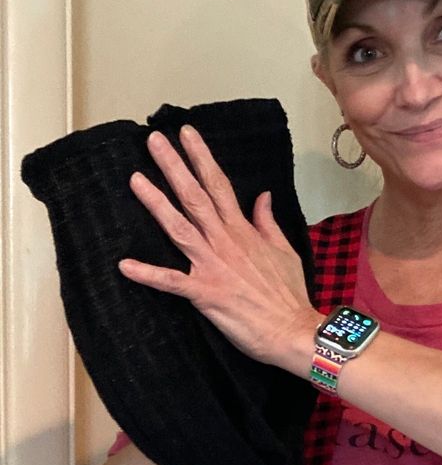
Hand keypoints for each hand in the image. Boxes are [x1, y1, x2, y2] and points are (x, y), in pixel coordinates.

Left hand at [119, 125, 321, 373]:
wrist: (293, 330)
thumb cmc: (289, 295)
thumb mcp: (284, 251)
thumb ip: (267, 222)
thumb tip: (263, 196)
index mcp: (243, 231)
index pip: (219, 185)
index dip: (201, 157)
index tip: (186, 134)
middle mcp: (225, 242)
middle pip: (195, 197)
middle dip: (174, 167)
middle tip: (153, 141)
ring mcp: (213, 266)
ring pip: (179, 228)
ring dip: (156, 204)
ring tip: (135, 179)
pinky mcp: (206, 293)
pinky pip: (171, 282)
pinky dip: (148, 274)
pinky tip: (124, 265)